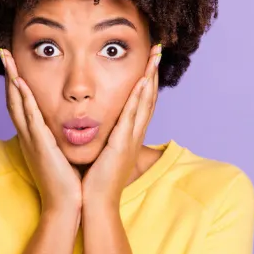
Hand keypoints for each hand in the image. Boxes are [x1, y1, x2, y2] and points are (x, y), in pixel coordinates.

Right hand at [0, 48, 82, 218]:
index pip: (21, 104)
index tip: (14, 62)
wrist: (66, 205)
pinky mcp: (41, 146)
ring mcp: (32, 141)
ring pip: (17, 104)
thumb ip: (59, 138)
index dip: (16, 82)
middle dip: (8, 74)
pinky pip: (30, 119)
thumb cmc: (68, 182)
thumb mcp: (61, 153)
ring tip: (7, 59)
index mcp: (34, 137)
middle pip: (13, 99)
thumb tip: (66, 125)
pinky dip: (25, 100)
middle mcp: (29, 136)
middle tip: (2, 51)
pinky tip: (21, 84)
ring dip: (12, 80)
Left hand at [81, 44, 161, 209]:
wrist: (96, 205)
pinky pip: (132, 116)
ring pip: (144, 102)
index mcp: (129, 136)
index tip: (149, 60)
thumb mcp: (102, 153)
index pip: (141, 102)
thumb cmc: (95, 181)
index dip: (147, 80)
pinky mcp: (123, 144)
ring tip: (154, 56)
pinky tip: (141, 81)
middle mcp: (135, 134)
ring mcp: (131, 139)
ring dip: (150, 77)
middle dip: (153, 72)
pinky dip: (138, 97)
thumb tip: (96, 125)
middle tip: (158, 49)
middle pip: (148, 97)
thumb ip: (103, 138)